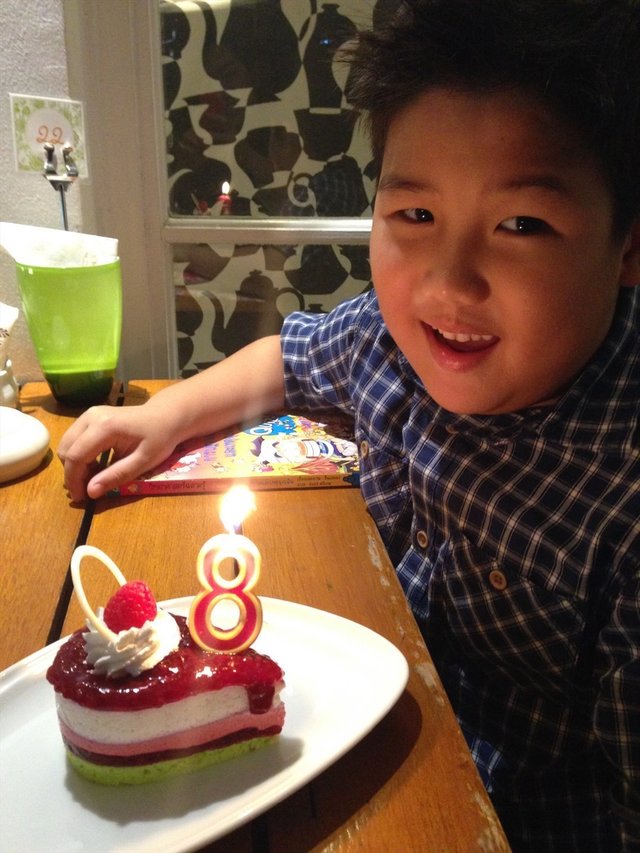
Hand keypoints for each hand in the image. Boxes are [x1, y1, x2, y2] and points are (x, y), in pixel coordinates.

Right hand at [58, 403, 180, 500]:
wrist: (166, 415)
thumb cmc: (159, 438)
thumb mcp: (143, 461)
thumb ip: (116, 476)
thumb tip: (91, 492)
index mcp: (105, 427)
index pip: (76, 456)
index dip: (74, 480)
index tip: (80, 498)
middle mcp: (91, 416)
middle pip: (66, 449)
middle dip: (72, 473)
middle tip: (88, 490)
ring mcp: (89, 414)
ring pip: (67, 443)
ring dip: (74, 464)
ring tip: (94, 477)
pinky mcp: (90, 416)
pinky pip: (74, 438)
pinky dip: (79, 454)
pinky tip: (95, 464)